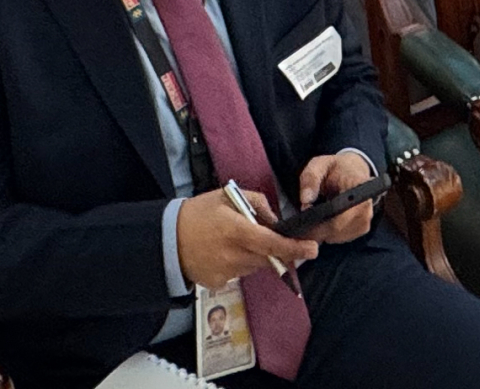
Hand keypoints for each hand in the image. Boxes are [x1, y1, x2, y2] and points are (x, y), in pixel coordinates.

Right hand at [176, 187, 314, 289]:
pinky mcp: (219, 283)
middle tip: (276, 240)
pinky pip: (239, 274)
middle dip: (277, 251)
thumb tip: (276, 220)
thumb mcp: (226, 196)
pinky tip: (223, 253)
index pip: (272, 243)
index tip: (313, 249)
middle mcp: (233, 255)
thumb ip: (256, 203)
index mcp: (236, 230)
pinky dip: (239, 263)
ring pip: (254, 266)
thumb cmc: (198, 213)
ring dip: (255, 256)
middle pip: (268, 258)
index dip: (294, 248)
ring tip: (237, 241)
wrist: (166, 239)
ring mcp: (226, 272)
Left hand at [294, 154, 377, 243]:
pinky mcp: (362, 227)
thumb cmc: (335, 168)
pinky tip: (323, 223)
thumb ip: (310, 178)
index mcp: (359, 187)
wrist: (352, 171)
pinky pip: (342, 238)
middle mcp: (367, 206)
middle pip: (338, 230)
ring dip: (323, 233)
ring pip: (339, 237)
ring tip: (313, 220)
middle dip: (318, 230)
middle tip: (302, 225)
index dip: (321, 224)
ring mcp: (366, 219)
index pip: (342, 215)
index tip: (304, 224)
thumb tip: (305, 200)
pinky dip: (330, 234)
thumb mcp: (319, 165)